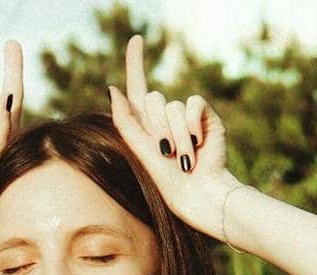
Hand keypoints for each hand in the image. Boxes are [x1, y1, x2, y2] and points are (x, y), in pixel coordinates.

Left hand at [107, 34, 242, 238]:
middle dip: (156, 128)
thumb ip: (124, 120)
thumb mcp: (139, 150)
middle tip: (166, 153)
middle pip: (151, 99)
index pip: (138, 88)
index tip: (136, 39)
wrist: (197, 193)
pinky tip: (198, 144)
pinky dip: (192, 125)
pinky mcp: (204, 117)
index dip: (136, 63)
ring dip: (176, 135)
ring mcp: (186, 116)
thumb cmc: (166, 181)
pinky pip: (193, 103)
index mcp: (146, 125)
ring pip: (171, 105)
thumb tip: (112, 88)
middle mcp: (165, 117)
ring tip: (184, 158)